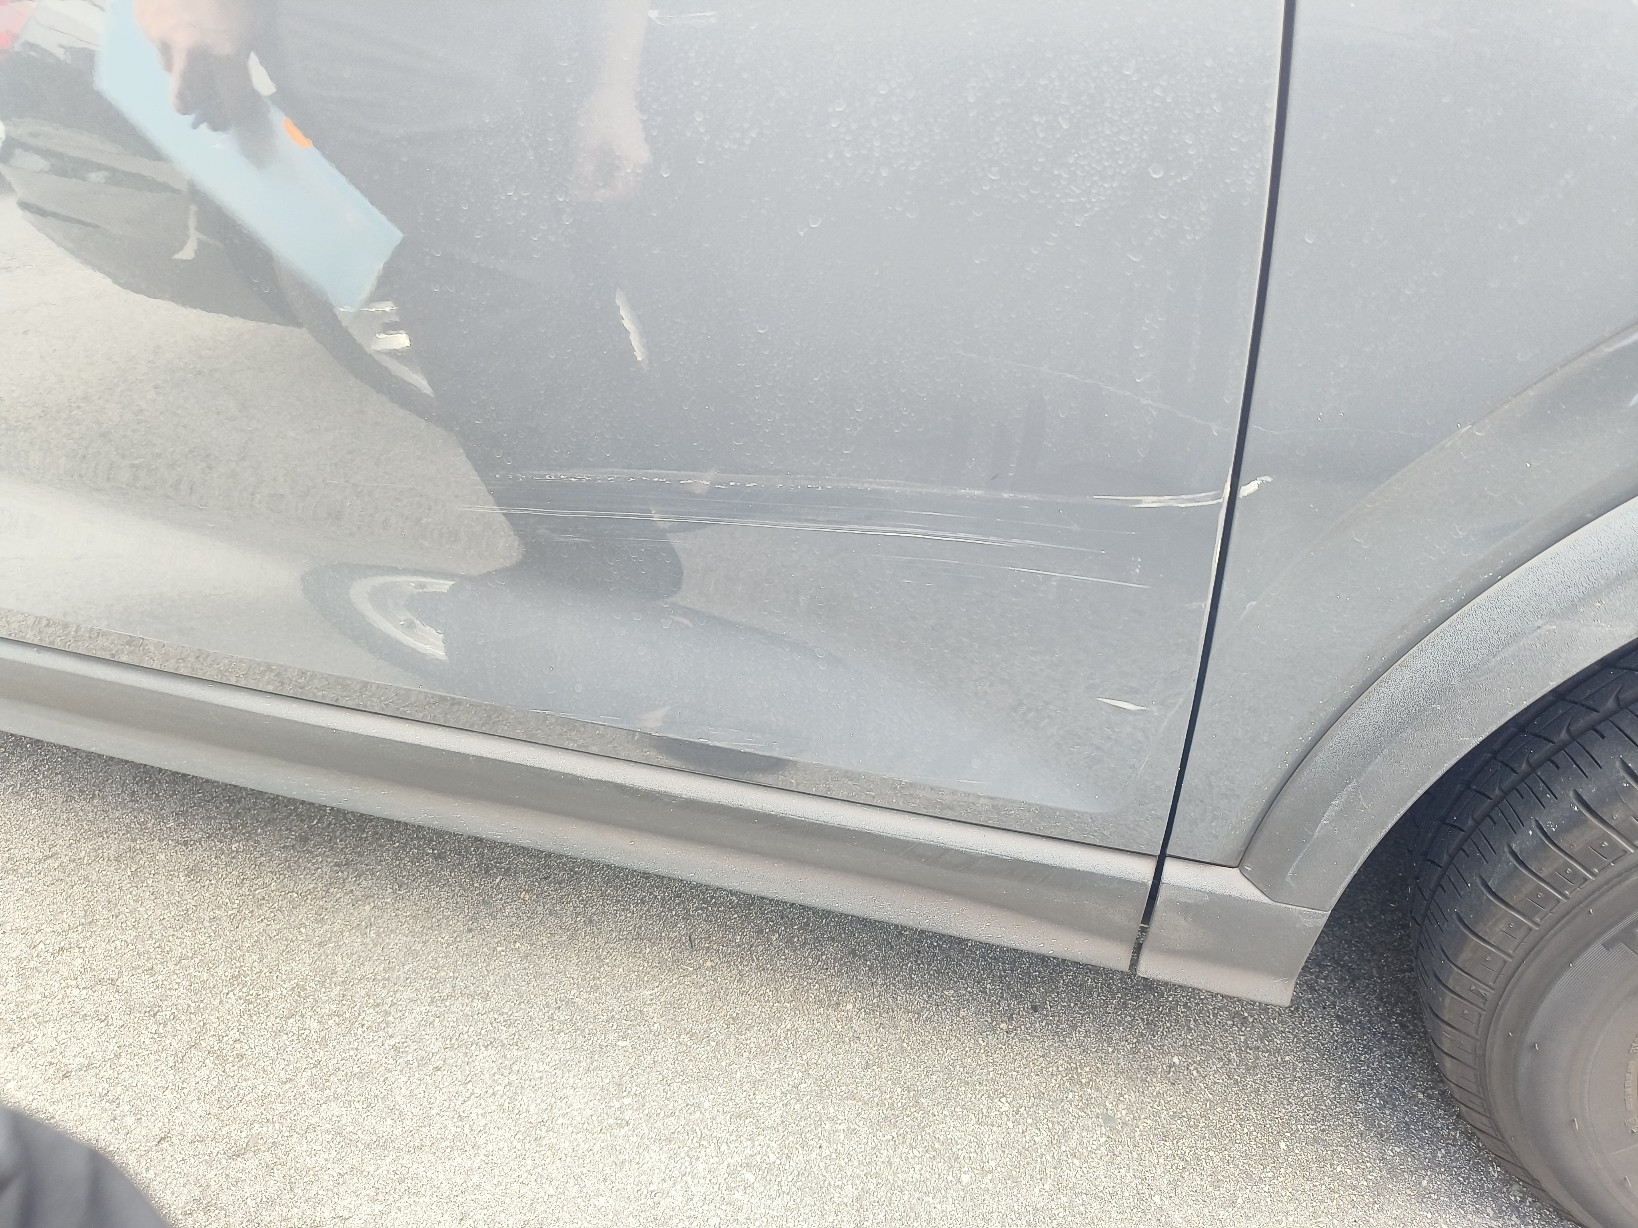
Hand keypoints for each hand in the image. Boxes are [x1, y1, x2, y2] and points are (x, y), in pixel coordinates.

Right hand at [132, 0, 262, 130]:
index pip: (232, 103)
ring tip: (195, 47)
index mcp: (226, 53)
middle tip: (208, 99)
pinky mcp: (142, 18)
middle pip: (185, 102)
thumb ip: (266, 55)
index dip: (238, 110)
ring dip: (182, 68)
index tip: (240, 109)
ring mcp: (161, 36)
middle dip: (198, 105)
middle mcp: (190, 52)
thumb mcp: (261, 20)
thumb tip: (281, 88)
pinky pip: (155, 43)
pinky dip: (167, 39)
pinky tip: (179, 20)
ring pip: (169, 70)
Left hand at [569, 89, 651, 203]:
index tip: (581, 194)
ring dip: (606, 184)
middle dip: (603, 192)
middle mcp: (642, 162)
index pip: (618, 192)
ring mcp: (640, 156)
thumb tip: (576, 195)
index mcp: (634, 162)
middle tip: (583, 190)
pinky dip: (610, 174)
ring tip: (585, 180)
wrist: (614, 90)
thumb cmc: (601, 115)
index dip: (599, 196)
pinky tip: (594, 170)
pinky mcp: (636, 151)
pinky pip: (625, 171)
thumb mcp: (588, 146)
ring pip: (625, 182)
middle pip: (624, 190)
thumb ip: (583, 174)